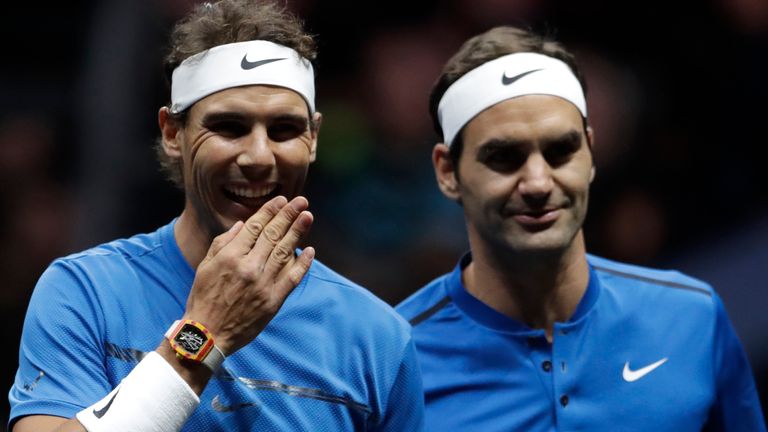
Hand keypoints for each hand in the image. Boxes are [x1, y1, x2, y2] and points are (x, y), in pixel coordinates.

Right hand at [183, 195, 314, 354]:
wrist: (207, 335)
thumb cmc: (203, 299)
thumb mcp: (204, 267)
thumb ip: (223, 243)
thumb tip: (242, 225)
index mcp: (230, 257)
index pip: (254, 227)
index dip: (269, 211)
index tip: (281, 200)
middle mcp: (248, 267)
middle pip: (272, 235)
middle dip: (288, 215)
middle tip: (301, 201)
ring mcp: (263, 284)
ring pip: (284, 252)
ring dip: (297, 232)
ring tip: (307, 217)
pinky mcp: (273, 300)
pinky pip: (292, 278)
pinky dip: (302, 263)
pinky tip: (310, 250)